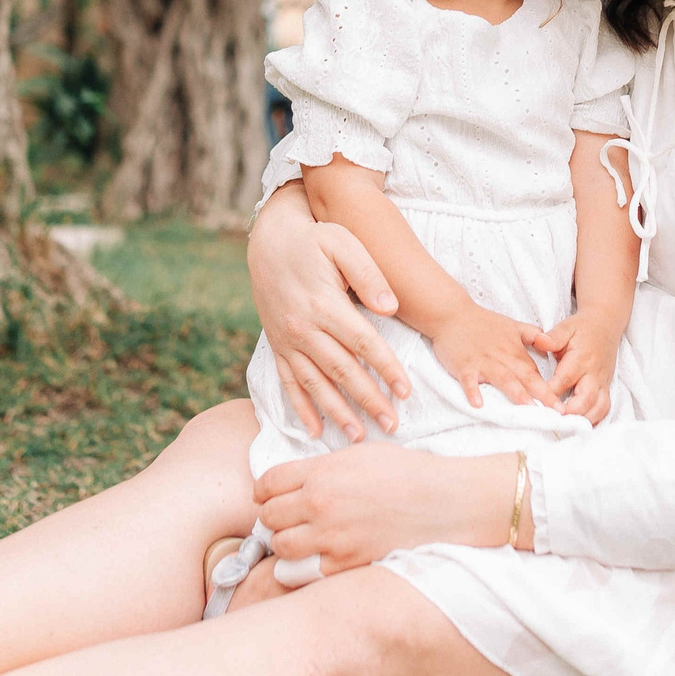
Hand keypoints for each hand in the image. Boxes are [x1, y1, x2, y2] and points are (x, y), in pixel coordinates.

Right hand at [247, 188, 411, 440]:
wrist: (268, 239)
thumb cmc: (314, 239)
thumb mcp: (342, 242)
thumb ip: (368, 273)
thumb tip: (390, 306)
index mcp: (323, 304)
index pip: (362, 343)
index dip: (386, 368)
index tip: (406, 391)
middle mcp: (303, 328)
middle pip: (342, 371)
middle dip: (368, 400)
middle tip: (392, 425)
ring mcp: (287, 340)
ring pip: (315, 383)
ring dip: (337, 412)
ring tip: (358, 436)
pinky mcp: (277, 345)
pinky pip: (288, 382)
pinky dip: (301, 408)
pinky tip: (314, 430)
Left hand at [254, 444, 518, 576]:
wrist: (442, 501)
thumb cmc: (405, 472)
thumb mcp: (359, 455)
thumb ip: (321, 468)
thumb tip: (293, 481)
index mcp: (321, 472)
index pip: (267, 484)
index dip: (262, 491)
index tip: (267, 496)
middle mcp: (320, 504)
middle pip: (268, 516)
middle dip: (272, 517)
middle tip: (284, 519)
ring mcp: (331, 537)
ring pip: (281, 546)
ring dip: (284, 543)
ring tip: (299, 539)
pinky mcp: (345, 563)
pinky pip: (303, 572)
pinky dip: (303, 567)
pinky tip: (316, 558)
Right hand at [422, 303, 561, 411]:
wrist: (452, 313)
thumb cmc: (482, 322)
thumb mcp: (511, 325)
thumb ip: (531, 335)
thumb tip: (549, 343)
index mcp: (514, 351)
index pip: (535, 373)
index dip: (550, 390)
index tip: (562, 407)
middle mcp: (502, 357)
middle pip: (525, 377)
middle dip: (542, 394)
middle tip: (557, 412)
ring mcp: (483, 362)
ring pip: (502, 378)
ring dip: (516, 393)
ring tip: (528, 408)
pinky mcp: (463, 365)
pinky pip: (469, 380)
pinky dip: (473, 391)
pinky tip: (478, 404)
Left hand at [545, 308, 623, 424]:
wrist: (605, 325)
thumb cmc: (582, 329)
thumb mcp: (566, 327)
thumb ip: (552, 337)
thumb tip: (539, 341)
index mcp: (581, 359)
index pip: (564, 381)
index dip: (551, 395)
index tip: (537, 405)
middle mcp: (593, 374)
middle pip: (585, 399)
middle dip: (570, 413)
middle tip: (552, 421)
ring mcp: (602, 383)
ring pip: (598, 408)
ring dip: (583, 419)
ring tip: (565, 427)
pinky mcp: (606, 388)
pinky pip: (604, 408)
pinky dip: (593, 419)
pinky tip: (578, 425)